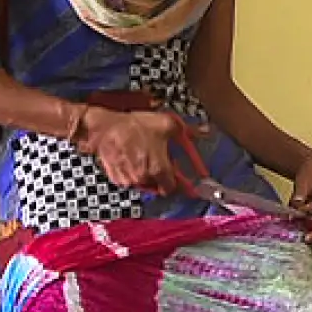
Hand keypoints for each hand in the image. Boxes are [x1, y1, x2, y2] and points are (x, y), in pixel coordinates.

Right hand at [78, 105, 207, 196]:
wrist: (105, 128)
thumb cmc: (136, 126)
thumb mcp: (166, 124)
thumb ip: (188, 132)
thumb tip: (206, 131)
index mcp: (159, 169)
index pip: (171, 188)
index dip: (175, 182)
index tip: (178, 178)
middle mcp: (144, 178)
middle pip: (157, 186)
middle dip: (160, 176)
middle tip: (158, 161)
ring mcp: (128, 180)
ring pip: (142, 183)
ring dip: (145, 174)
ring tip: (142, 156)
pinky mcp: (116, 178)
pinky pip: (128, 179)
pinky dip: (131, 172)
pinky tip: (130, 158)